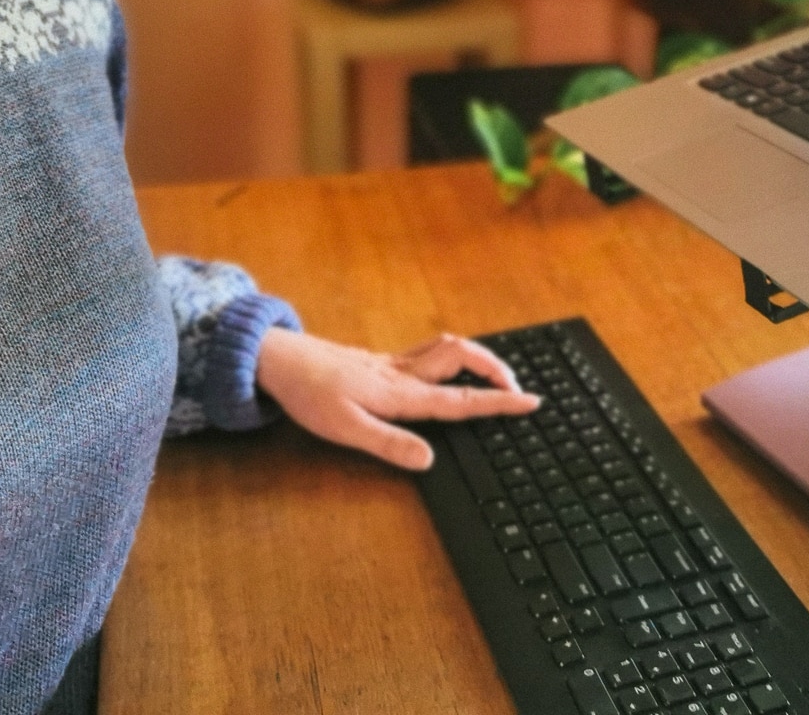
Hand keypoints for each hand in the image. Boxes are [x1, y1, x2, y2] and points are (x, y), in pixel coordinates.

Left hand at [253, 328, 541, 470]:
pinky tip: (446, 370)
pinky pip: (428, 352)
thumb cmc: (309, 394)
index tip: (530, 402)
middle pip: (462, 356)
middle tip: (518, 388)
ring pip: (447, 348)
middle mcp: (402, 373)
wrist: (278, 358)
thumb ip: (389, 444)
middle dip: (495, 368)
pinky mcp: (379, 361)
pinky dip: (452, 357)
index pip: (460, 398)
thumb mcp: (345, 429)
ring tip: (495, 375)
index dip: (498, 401)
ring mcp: (391, 363)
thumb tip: (430, 460)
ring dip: (477, 357)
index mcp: (401, 393)